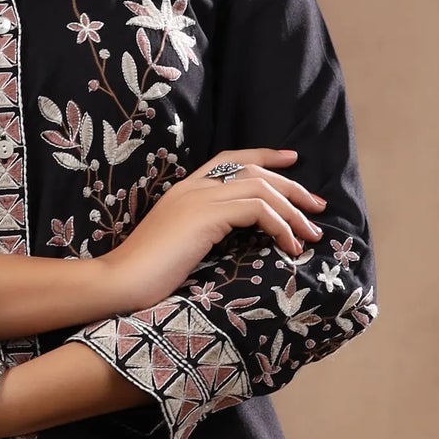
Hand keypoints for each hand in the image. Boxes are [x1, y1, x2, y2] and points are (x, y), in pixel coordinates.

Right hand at [98, 150, 324, 313]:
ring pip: (262, 190)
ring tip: (311, 235)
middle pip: (255, 171)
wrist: (120, 282)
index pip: (231, 160)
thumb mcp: (180, 247)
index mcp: (185, 189)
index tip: (292, 161)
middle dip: (292, 187)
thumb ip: (203, 234)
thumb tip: (235, 242)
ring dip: (293, 211)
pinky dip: (280, 226)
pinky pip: (257, 210)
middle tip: (318, 206)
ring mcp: (199, 198)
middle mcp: (193, 186)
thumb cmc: (146, 276)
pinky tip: (290, 246)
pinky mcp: (206, 216)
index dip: (265, 156)